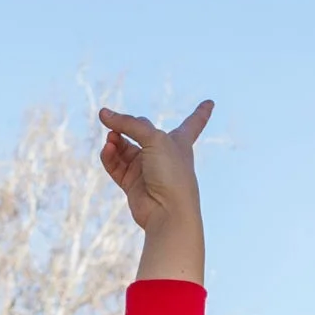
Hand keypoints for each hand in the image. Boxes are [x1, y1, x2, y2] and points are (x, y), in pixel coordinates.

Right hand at [98, 99, 212, 238]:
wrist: (167, 212)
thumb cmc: (171, 174)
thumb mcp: (154, 139)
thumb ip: (129, 123)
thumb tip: (103, 114)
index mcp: (180, 142)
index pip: (193, 123)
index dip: (201, 113)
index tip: (211, 102)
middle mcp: (163, 154)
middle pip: (140, 132)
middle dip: (125, 126)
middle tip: (114, 122)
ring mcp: (146, 170)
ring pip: (124, 147)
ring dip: (115, 140)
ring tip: (111, 139)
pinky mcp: (132, 184)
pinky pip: (115, 165)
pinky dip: (110, 156)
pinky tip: (108, 149)